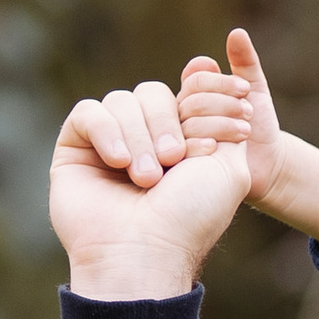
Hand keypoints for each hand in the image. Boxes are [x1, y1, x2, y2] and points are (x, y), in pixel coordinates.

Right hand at [50, 88, 248, 299]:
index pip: (188, 95)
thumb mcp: (227, 168)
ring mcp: (108, 142)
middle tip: (174, 161)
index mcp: (180, 143)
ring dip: (139, 136)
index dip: (209, 94)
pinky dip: (107, 131)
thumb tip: (205, 65)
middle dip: (168, 122)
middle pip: (154, 93)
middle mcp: (143, 140)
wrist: (144, 253)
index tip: (243, 97)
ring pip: (123, 100)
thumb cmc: (189, 218)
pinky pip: (89, 112)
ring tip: (146, 178)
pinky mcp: (75, 146)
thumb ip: (222, 120)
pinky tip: (118, 162)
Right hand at [181, 28, 318, 250]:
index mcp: (193, 95)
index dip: (220, 83)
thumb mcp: (255, 93)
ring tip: (245, 131)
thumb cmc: (259, 128)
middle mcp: (181, 115)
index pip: (196, 79)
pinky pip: (183, 150)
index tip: (246, 90)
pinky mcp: (181, 165)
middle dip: (223, 104)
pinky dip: (201, 145)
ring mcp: (178, 140)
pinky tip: (219, 148)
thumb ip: (245, 63)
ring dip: (219, 124)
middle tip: (249, 113)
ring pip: (187, 124)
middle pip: (191, 100)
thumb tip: (236, 32)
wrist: (266, 168)